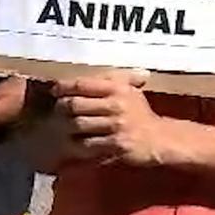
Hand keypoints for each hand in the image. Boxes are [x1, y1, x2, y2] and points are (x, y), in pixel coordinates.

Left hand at [51, 69, 168, 167]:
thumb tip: (91, 70)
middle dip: (62, 108)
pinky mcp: (116, 145)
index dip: (64, 86)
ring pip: (78, 124)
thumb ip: (113, 78)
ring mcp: (116, 126)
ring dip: (67, 127)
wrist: (160, 139)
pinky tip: (74, 143)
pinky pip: (88, 144)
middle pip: (75, 104)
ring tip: (63, 127)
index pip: (82, 83)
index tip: (55, 90)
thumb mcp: (130, 90)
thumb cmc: (141, 113)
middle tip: (58, 111)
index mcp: (117, 88)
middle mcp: (116, 105)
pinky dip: (78, 144)